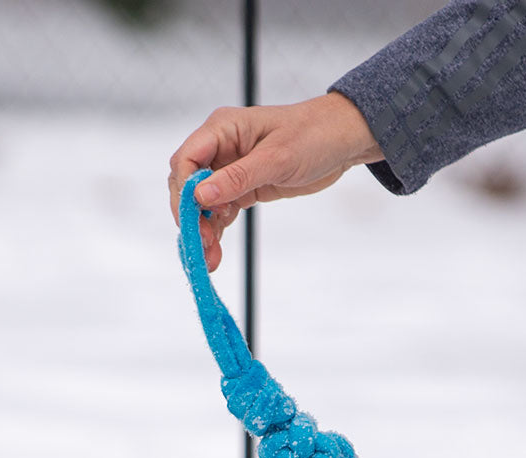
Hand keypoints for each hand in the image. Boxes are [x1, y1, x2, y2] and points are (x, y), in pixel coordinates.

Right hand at [167, 93, 381, 271]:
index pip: (186, 160)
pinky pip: (220, 212)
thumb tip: (200, 196)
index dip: (184, 191)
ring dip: (202, 231)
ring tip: (210, 259)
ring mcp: (229, 169)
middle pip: (188, 185)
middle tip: (203, 245)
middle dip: (191, 217)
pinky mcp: (242, 188)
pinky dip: (216, 231)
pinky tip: (216, 252)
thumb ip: (238, 177)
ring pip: (201, 204)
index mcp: (222, 129)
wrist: (341, 141)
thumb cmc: (313, 136)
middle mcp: (220, 148)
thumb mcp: (277, 158)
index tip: (194, 218)